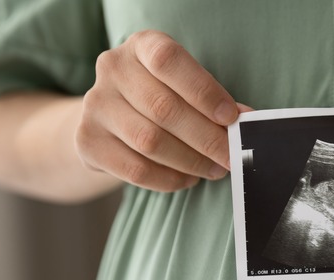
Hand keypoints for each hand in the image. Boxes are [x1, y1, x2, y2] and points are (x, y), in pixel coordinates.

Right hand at [76, 30, 251, 190]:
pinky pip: (136, 169)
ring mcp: (95, 104)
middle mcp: (112, 68)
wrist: (110, 120)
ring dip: (190, 161)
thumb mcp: (185, 87)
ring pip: (149, 141)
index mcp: (141, 46)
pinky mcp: (87, 141)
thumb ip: (212, 100)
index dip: (203, 90)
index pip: (169, 60)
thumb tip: (245, 119)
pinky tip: (188, 179)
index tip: (232, 117)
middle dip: (207, 138)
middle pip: (163, 108)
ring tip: (214, 169)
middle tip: (231, 156)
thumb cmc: (162, 98)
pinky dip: (169, 179)